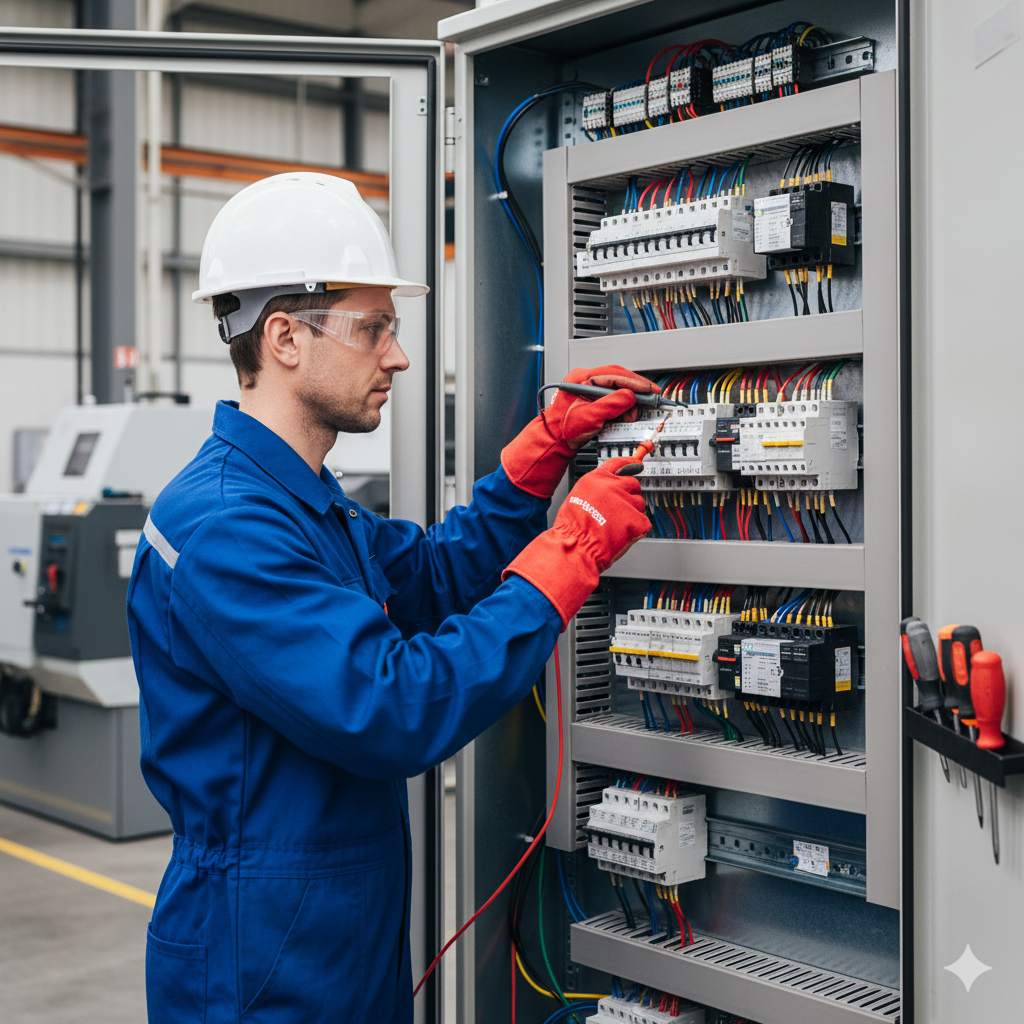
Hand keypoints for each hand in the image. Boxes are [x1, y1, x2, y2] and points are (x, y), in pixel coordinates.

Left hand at [501, 365, 658, 498]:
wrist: (553, 442)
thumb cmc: (563, 429)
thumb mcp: (590, 416)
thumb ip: (612, 404)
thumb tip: (630, 397)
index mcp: (581, 378)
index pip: (614, 374)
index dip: (635, 382)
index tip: (650, 389)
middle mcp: (585, 380)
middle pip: (618, 379)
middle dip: (635, 391)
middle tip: (651, 398)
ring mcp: (589, 389)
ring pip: (617, 389)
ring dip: (629, 402)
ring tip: (634, 414)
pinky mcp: (592, 400)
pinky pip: (612, 399)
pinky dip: (622, 407)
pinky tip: (626, 415)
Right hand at [502, 456, 650, 628]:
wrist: (576, 548)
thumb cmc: (571, 530)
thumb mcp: (577, 498)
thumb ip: (595, 490)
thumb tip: (606, 490)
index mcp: (597, 479)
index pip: (618, 464)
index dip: (629, 464)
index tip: (636, 464)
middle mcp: (613, 486)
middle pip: (633, 484)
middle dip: (629, 496)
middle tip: (619, 511)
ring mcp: (626, 502)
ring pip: (639, 504)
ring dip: (632, 514)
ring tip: (616, 526)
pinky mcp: (637, 519)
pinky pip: (643, 522)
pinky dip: (636, 530)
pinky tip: (622, 535)